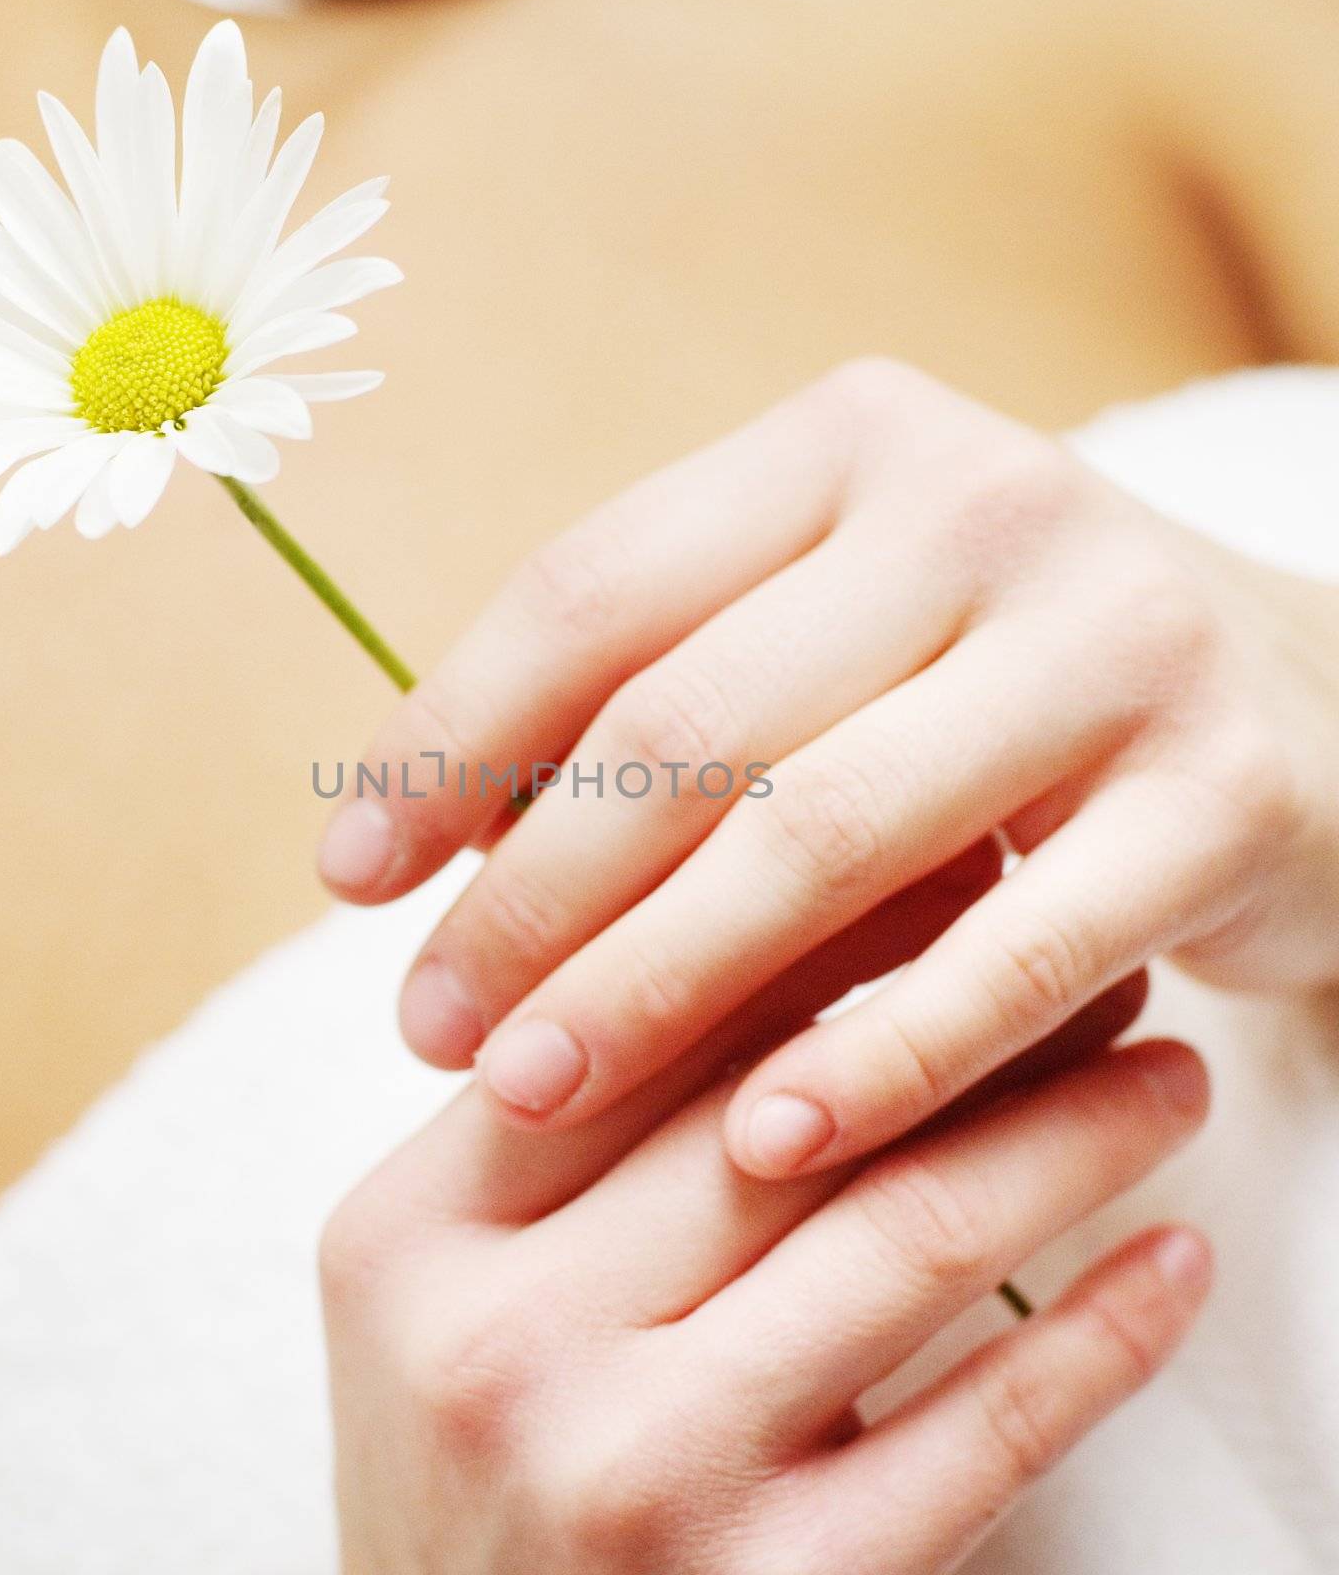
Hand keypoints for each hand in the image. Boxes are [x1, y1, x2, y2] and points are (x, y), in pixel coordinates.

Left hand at [318, 358, 1338, 1176]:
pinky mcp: (1225, 791)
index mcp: (848, 445)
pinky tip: (755, 1145)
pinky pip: (1006, 950)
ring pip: (825, 832)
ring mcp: (1116, 635)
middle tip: (434, 1029)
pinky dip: (872, 1057)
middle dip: (533, 894)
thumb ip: (653, 712)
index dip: (447, 740)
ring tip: (534, 1092)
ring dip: (659, 984)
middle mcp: (982, 500)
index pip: (594, 590)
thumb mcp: (827, 658)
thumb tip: (425, 845)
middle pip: (689, 720)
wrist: (1315, 708)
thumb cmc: (996, 696)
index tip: (348, 880)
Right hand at [322, 976, 1210, 1574]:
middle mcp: (505, 1341)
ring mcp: (635, 1476)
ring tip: (1158, 1071)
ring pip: (902, 1236)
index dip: (808, 920)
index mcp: (409, 1233)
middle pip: (785, 1107)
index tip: (940, 858)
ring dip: (1068, 1136)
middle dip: (965, 1005)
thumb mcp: (438, 1288)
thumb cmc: (466, 1472)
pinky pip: (982, 1440)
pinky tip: (1168, 1258)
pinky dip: (1100, 1336)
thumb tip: (759, 944)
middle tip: (1082, 945)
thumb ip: (548, 1135)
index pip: (637, 1021)